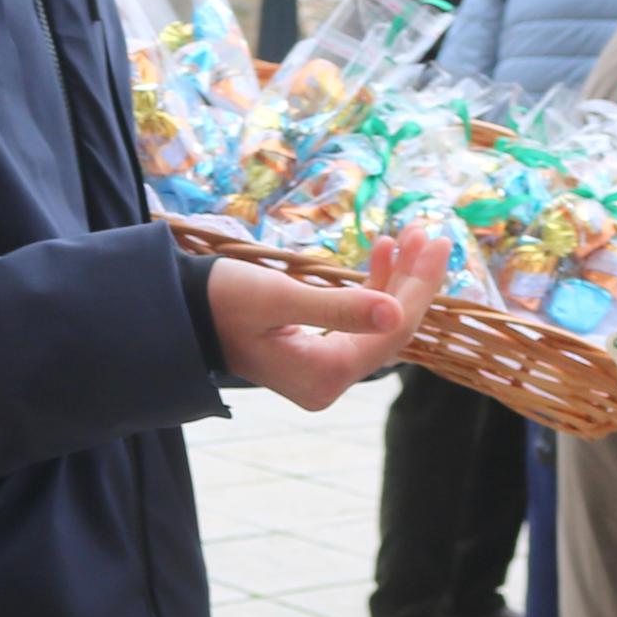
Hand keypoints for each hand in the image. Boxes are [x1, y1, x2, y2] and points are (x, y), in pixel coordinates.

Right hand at [211, 224, 448, 411]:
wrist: (177, 312)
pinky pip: (356, 324)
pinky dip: (370, 288)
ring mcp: (321, 373)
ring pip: (376, 324)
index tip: (438, 242)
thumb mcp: (277, 297)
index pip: (392, 331)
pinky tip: (380, 252)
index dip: (419, 287)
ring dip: (393, 280)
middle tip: (428, 234)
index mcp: (324, 375)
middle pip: (389, 329)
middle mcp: (327, 383)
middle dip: (411, 280)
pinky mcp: (313, 356)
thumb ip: (337, 307)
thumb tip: (394, 314)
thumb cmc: (219, 301)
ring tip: (407, 236)